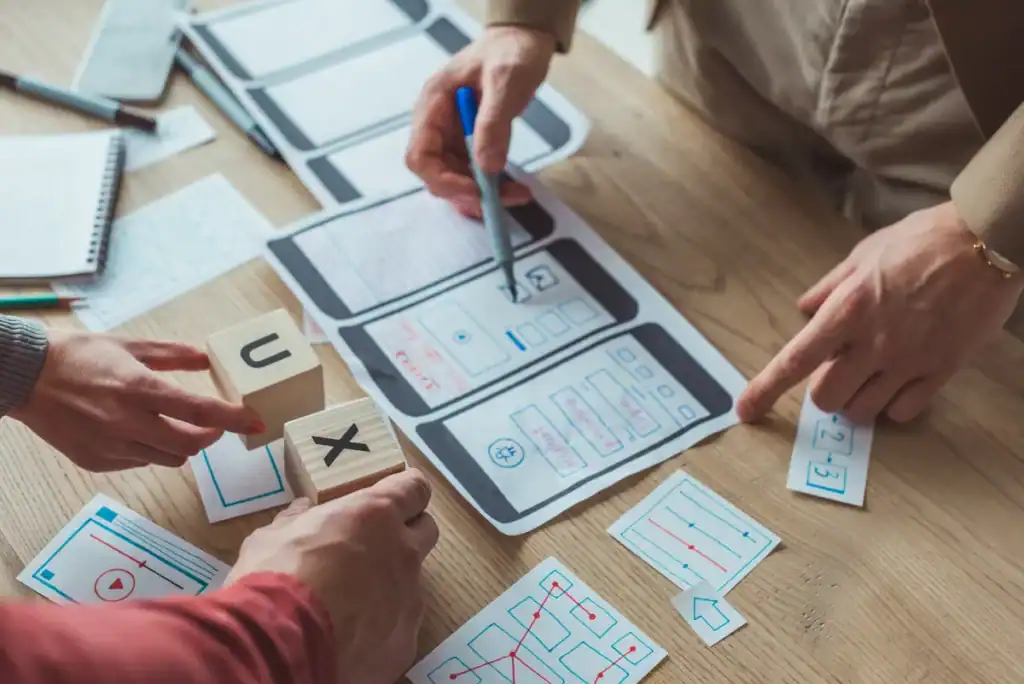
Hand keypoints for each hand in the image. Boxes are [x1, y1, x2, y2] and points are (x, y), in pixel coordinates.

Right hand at [9, 329, 261, 470]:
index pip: (199, 411)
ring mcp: (110, 446)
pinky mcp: (95, 461)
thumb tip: (207, 358)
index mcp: (138, 388)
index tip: (256, 423)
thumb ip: (174, 354)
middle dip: (211, 437)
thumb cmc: (78, 355)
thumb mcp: (130, 345)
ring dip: (180, 445)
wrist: (24, 376)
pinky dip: (148, 449)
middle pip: (191, 445)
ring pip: (168, 459)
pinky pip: (139, 462)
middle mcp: (126, 422)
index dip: (233, 419)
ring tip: (169, 423)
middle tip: (214, 425)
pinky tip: (135, 430)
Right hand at [228, 470, 439, 683]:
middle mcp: (403, 552)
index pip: (414, 488)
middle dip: (406, 534)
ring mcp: (409, 599)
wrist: (281, 645)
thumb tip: (301, 510)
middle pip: (426, 530)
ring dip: (389, 585)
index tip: (395, 496)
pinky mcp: (405, 641)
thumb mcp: (273, 538)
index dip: (406, 491)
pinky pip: (399, 628)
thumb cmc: (274, 578)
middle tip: (373, 546)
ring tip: (350, 603)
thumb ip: (296, 521)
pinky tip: (349, 638)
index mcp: (375, 515)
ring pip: (412, 584)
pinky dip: (380, 629)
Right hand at [406, 25, 555, 216]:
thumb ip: (494, 122)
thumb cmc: (510, 53)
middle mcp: (437, 125)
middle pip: (437, 175)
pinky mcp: (471, 144)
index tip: (477, 190)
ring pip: (457, 180)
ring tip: (517, 195)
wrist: (523, 42)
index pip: (420, 156)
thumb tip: (486, 166)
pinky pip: (474, 174)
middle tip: (503, 200)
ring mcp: (453, 136)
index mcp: (433, 106)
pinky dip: (492, 187)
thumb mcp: (505, 81)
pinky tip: (515, 188)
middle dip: (468, 193)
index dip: (443, 180)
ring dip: (483, 195)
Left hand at [738, 202, 1023, 423]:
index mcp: (847, 311)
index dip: (765, 390)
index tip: (745, 411)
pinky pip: (904, 411)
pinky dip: (893, 406)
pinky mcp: (941, 372)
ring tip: (868, 378)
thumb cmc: (922, 241)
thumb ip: (830, 287)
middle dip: (824, 392)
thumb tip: (804, 308)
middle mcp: (873, 343)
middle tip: (837, 372)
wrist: (986, 243)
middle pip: (826, 397)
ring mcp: (908, 362)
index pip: (795, 360)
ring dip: (856, 402)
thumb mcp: (864, 254)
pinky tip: (898, 385)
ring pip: (863, 411)